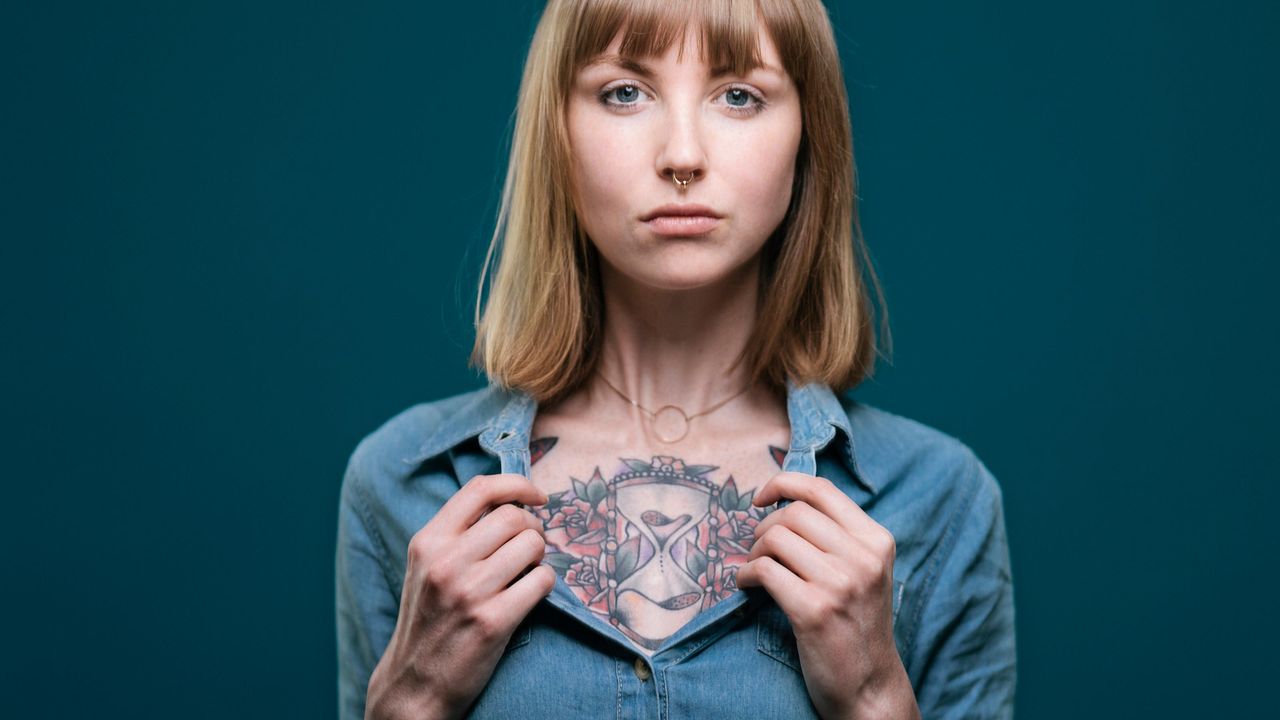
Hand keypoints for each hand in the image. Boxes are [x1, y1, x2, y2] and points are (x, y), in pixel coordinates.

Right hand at [365, 474, 554, 719]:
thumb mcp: (427, 566)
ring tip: (528, 570)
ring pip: (532, 545)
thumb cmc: (429, 619)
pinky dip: (545, 583)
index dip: (517, 485)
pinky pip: (542, 581)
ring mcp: (469, 592)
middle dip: (533, 527)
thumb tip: (510, 501)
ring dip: (541, 556)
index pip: (480, 489)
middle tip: (531, 546)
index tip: (536, 496)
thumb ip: (458, 533)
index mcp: (428, 542)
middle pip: (513, 517)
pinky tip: (531, 593)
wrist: (415, 683)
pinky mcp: (493, 621)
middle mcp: (445, 562)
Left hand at [735, 472, 918, 719]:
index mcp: (876, 541)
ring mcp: (840, 584)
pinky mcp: (813, 610)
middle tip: (759, 549)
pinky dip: (745, 575)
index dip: (783, 483)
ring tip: (755, 570)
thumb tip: (782, 499)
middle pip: (793, 513)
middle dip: (765, 526)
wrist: (868, 686)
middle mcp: (863, 558)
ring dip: (754, 552)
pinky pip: (763, 571)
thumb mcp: (863, 571)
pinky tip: (747, 586)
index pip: (821, 489)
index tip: (761, 498)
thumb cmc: (856, 624)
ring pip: (775, 538)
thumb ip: (837, 536)